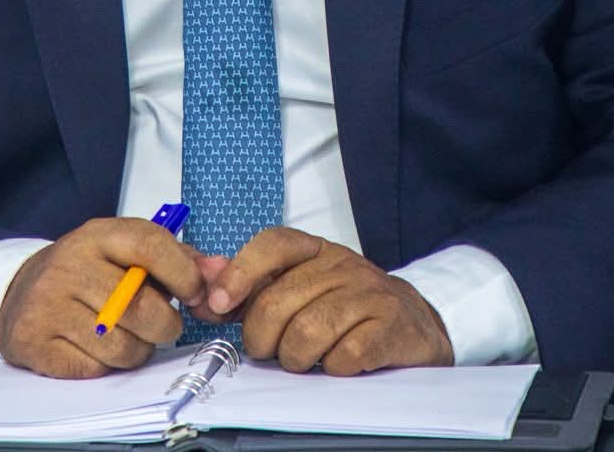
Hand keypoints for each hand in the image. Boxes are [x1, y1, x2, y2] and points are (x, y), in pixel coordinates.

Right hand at [0, 217, 206, 377]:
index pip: (150, 245)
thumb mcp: (128, 253)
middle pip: (139, 306)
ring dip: (137, 351)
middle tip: (161, 326)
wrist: (20, 292)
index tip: (194, 295)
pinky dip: (105, 366)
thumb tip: (222, 270)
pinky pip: (92, 369)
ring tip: (128, 337)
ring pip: (120, 346)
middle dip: (165, 325)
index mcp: (97, 235)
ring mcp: (47, 305)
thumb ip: (180, 260)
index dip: (184, 275)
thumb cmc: (90, 272)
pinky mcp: (33, 343)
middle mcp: (69, 265)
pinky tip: (97, 349)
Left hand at [197, 226, 453, 374]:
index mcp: (316, 251)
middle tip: (270, 350)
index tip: (218, 304)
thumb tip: (201, 273)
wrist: (413, 325)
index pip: (272, 244)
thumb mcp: (298, 288)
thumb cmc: (345, 308)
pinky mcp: (390, 325)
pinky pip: (343, 356)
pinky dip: (331, 368)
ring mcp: (370, 293)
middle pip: (278, 301)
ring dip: (295, 358)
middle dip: (262, 337)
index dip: (239, 273)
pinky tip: (336, 363)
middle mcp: (344, 264)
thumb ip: (248, 284)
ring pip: (307, 332)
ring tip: (303, 360)